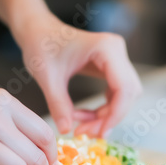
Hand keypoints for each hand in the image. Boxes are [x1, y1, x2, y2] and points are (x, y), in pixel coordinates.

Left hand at [18, 14, 142, 137]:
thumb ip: (58, 104)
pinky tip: (81, 115)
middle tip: (84, 132)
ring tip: (79, 124)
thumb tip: (66, 130)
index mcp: (106, 48)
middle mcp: (116, 52)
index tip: (99, 133)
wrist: (37, 30)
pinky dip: (102, 109)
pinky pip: (115, 95)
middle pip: (128, 94)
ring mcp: (116, 60)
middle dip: (109, 118)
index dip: (116, 114)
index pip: (124, 88)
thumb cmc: (41, 45)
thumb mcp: (46, 77)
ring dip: (105, 116)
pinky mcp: (111, 68)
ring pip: (124, 97)